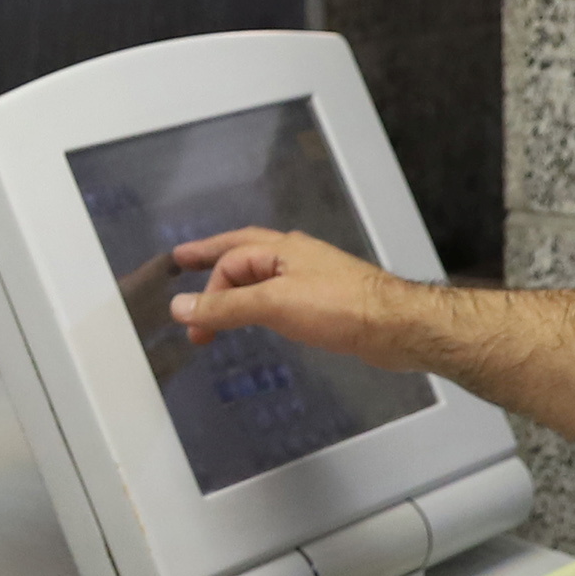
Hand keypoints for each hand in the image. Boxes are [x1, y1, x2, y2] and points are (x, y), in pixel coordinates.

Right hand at [169, 229, 426, 370]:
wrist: (396, 326)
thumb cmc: (338, 307)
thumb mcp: (273, 305)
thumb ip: (225, 307)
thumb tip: (178, 307)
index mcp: (281, 249)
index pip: (230, 260)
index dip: (207, 290)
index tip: (190, 322)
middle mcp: (295, 256)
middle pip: (243, 252)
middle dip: (212, 259)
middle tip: (182, 262)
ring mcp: (311, 277)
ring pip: (262, 274)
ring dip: (235, 285)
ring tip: (215, 298)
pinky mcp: (325, 301)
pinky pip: (279, 294)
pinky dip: (258, 301)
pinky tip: (259, 315)